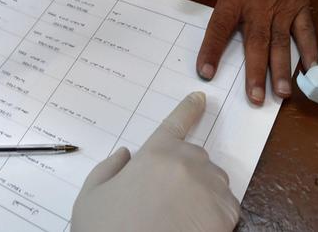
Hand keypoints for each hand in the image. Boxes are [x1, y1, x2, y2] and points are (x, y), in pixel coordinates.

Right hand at [71, 92, 239, 231]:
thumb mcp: (91, 197)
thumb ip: (107, 169)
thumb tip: (125, 155)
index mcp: (155, 154)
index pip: (176, 123)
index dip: (189, 109)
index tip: (200, 98)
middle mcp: (187, 163)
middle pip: (196, 159)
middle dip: (185, 174)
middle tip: (166, 200)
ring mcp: (209, 187)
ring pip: (213, 182)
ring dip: (202, 193)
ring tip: (180, 218)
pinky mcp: (226, 213)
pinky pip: (227, 206)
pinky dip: (215, 216)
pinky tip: (195, 228)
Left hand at [182, 0, 317, 103]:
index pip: (220, 27)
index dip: (212, 50)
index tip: (206, 72)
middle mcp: (260, 7)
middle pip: (256, 45)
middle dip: (256, 73)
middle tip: (255, 99)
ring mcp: (283, 9)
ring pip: (282, 44)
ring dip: (281, 69)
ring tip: (282, 94)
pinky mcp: (300, 7)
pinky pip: (306, 31)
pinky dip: (310, 49)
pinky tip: (311, 70)